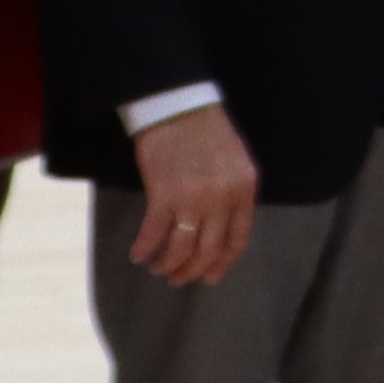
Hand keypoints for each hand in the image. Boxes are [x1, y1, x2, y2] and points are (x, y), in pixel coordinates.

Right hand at [126, 103, 260, 284]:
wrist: (178, 104)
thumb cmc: (205, 129)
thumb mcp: (235, 161)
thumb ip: (233, 193)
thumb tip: (220, 228)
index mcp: (245, 189)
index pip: (238, 240)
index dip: (222, 263)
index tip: (210, 277)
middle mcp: (223, 198)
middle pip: (209, 250)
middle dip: (192, 270)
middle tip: (178, 278)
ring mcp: (194, 198)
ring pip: (182, 248)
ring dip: (168, 264)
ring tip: (158, 268)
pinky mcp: (164, 194)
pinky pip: (154, 233)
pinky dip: (145, 247)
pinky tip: (138, 254)